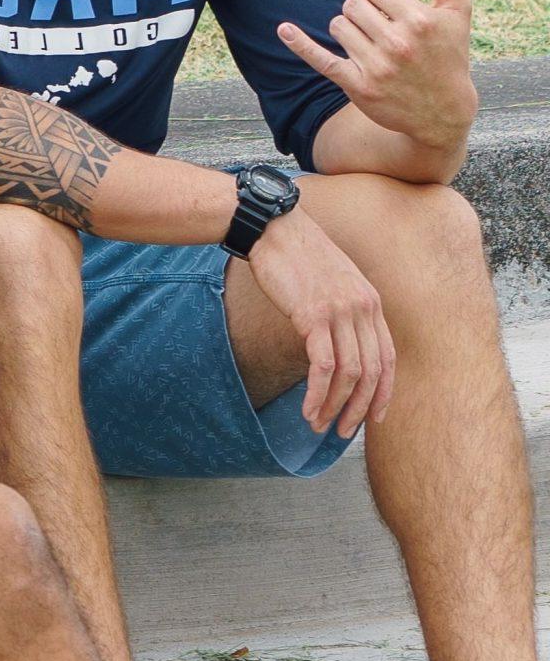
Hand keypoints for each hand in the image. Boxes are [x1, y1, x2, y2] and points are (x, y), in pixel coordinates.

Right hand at [245, 207, 394, 436]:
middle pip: (371, 371)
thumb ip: (344, 310)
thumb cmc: (295, 255)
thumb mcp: (332, 281)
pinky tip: (307, 409)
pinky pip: (322, 366)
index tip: (373, 416)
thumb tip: (339, 343)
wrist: (272, 229)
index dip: (383, 392)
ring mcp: (339, 312)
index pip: (388, 357)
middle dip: (359, 408)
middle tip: (343, 431)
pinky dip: (317, 394)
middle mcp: (362, 309)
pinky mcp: (312, 316)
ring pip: (348, 373)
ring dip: (335, 406)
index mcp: (371, 302)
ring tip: (319, 425)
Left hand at [279, 0, 477, 149]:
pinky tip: (283, 29)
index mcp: (419, 20)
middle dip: (361, 12)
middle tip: (380, 29)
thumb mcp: (456, 11)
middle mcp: (398, 43)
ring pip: (337, 26)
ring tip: (371, 44)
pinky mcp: (358, 86)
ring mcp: (376, 67)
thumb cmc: (450, 54)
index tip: (388, 9)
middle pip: (351, 5)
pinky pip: (321, 59)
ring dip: (348, 30)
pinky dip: (299, 43)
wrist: (445, 113)